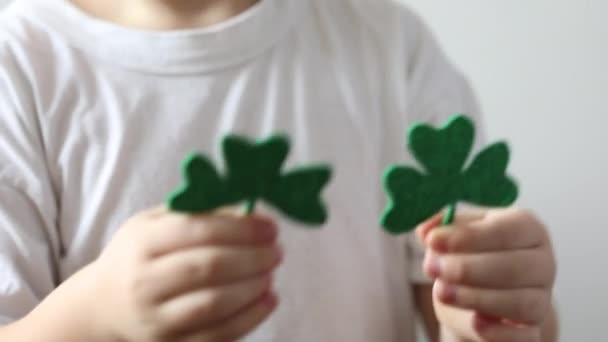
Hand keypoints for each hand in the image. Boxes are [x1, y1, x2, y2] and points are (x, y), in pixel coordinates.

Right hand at [89, 207, 281, 341]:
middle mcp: (144, 282)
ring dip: (253, 288)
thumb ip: (202, 212)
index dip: (241, 228)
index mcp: (142, 242)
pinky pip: (216, 336)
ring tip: (270, 273)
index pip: (198, 231)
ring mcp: (155, 319)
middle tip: (276, 251)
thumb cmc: (140, 255)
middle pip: (208, 268)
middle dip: (252, 257)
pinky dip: (249, 318)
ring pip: (214, 305)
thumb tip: (251, 211)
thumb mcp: (157, 223)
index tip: (271, 227)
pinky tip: (268, 299)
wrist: (103, 306)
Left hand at [417, 208, 555, 340]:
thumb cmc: (470, 253)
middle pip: (514, 267)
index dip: (468, 236)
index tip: (433, 241)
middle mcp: (542, 263)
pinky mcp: (532, 331)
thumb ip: (441, 228)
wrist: (479, 292)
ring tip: (441, 291)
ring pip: (519, 302)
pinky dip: (499, 332)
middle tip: (431, 267)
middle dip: (467, 268)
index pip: (505, 230)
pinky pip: (523, 336)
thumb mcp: (455, 234)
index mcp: (527, 228)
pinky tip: (475, 322)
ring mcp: (541, 300)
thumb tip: (426, 231)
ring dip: (476, 298)